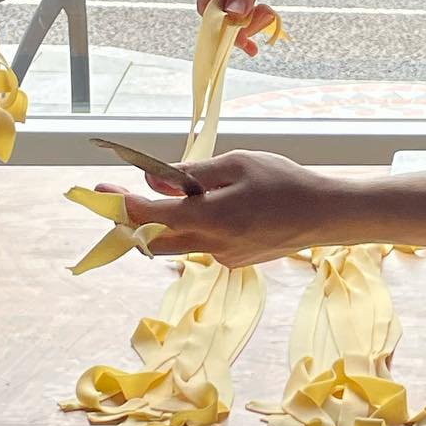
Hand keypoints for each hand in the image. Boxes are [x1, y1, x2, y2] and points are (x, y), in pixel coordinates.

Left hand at [101, 151, 338, 265]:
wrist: (326, 215)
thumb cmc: (285, 181)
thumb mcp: (237, 163)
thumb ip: (191, 173)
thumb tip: (153, 178)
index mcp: (209, 219)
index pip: (148, 215)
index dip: (118, 203)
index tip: (99, 189)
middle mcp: (211, 245)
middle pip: (151, 241)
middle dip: (130, 221)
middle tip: (117, 198)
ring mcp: (223, 258)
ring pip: (176, 244)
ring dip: (164, 223)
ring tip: (173, 195)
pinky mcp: (235, 262)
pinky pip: (202, 245)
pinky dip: (194, 227)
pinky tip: (215, 207)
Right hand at [196, 0, 294, 44]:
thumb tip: (232, 15)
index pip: (206, 7)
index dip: (220, 26)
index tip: (240, 37)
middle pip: (218, 13)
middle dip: (238, 24)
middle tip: (263, 25)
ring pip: (231, 11)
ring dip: (248, 20)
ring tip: (270, 18)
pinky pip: (242, 3)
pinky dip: (253, 13)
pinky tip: (266, 17)